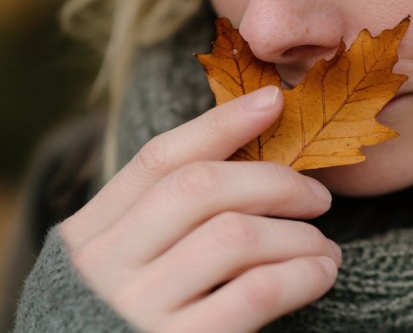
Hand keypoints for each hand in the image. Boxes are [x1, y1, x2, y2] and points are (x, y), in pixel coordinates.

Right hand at [59, 86, 340, 331]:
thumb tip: (240, 153)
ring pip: (235, 235)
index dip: (221, 124)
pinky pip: (253, 294)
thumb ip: (156, 220)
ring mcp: (136, 311)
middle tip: (317, 196)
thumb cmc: (119, 324)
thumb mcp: (119, 267)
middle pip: (200, 188)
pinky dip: (299, 274)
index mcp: (89, 236)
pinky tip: (320, 273)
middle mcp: (105, 267)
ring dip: (296, 234)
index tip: (273, 101)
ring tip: (323, 245)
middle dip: (272, 180)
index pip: (159, 159)